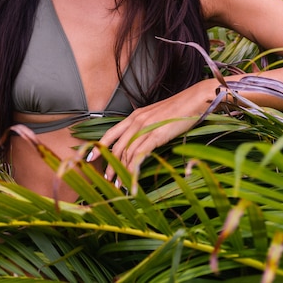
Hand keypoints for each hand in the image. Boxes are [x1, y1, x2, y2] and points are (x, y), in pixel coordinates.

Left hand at [88, 79, 213, 182]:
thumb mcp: (156, 117)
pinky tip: (133, 179)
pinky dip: (134, 169)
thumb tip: (140, 142)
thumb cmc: (178, 110)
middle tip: (108, 180)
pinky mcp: (156, 135)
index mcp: (135, 116)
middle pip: (117, 146)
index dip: (99, 145)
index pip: (111, 132)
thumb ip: (146, 127)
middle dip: (110, 165)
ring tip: (120, 184)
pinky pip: (140, 155)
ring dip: (122, 171)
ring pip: (127, 153)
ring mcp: (146, 128)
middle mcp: (136, 121)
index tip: (90, 157)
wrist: (194, 100)